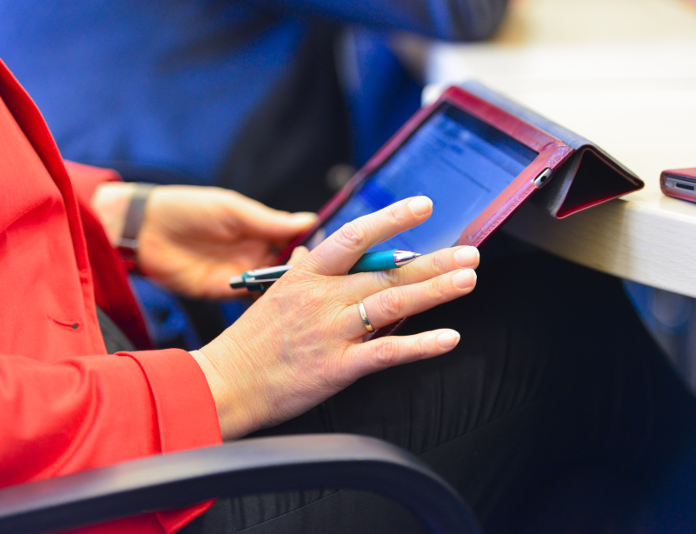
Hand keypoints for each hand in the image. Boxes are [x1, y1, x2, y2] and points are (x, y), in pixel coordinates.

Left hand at [91, 183, 315, 298]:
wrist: (143, 230)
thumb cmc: (187, 209)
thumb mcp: (232, 210)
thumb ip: (269, 221)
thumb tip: (309, 220)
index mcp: (259, 229)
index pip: (297, 240)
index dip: (316, 247)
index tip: (340, 254)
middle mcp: (255, 253)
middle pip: (292, 267)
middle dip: (309, 274)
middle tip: (330, 281)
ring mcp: (242, 274)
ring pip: (276, 286)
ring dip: (291, 292)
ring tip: (313, 299)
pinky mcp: (225, 293)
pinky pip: (253, 301)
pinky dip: (267, 305)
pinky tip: (284, 309)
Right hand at [192, 197, 479, 439]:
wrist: (225, 384)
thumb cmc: (251, 341)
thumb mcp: (274, 294)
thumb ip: (302, 271)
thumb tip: (313, 251)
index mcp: (309, 276)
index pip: (355, 236)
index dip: (392, 219)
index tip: (423, 207)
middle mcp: (324, 298)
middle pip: (387, 272)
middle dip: (433, 261)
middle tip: (470, 253)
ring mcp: (332, 332)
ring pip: (392, 304)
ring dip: (434, 291)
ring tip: (466, 280)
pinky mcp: (338, 367)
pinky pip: (387, 353)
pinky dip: (421, 345)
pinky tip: (449, 337)